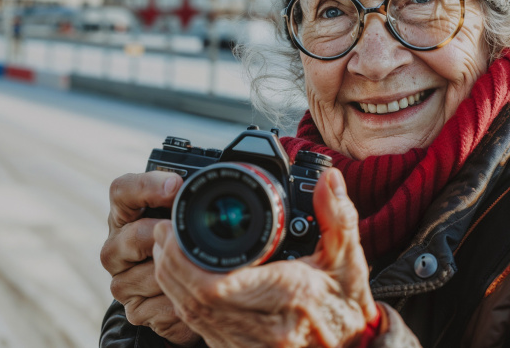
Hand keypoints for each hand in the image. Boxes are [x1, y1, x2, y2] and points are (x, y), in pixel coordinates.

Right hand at [100, 171, 200, 346]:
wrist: (182, 291)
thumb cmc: (185, 243)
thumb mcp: (185, 215)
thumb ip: (190, 196)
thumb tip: (223, 175)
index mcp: (126, 214)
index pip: (122, 190)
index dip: (147, 186)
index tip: (176, 186)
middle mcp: (117, 246)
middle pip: (133, 235)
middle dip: (167, 235)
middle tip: (191, 235)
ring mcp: (122, 281)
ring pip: (149, 274)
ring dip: (180, 272)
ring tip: (202, 267)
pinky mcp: (135, 311)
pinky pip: (159, 308)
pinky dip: (183, 302)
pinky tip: (198, 295)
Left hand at [152, 168, 377, 346]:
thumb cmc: (347, 307)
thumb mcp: (348, 258)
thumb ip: (337, 215)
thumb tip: (328, 178)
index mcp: (288, 298)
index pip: (216, 285)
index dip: (184, 259)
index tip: (172, 230)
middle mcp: (262, 328)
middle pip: (194, 298)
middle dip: (170, 263)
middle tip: (162, 231)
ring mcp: (246, 345)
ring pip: (190, 315)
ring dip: (171, 280)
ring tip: (165, 248)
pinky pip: (198, 327)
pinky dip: (184, 300)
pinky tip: (180, 278)